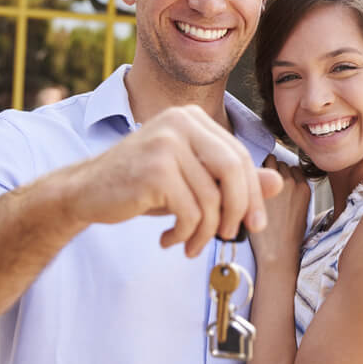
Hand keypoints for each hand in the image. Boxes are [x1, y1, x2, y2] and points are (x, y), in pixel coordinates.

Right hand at [60, 105, 283, 256]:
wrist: (84, 192)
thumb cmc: (142, 186)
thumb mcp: (191, 181)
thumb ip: (232, 180)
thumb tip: (278, 183)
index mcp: (193, 118)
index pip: (239, 156)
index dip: (253, 193)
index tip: (254, 224)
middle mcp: (180, 122)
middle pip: (233, 171)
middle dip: (238, 210)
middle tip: (231, 236)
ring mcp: (166, 142)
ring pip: (212, 198)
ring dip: (206, 232)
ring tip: (191, 245)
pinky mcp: (154, 169)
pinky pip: (191, 212)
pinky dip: (186, 234)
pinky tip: (169, 240)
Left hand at [250, 154, 310, 265]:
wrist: (277, 251)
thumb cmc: (286, 236)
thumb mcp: (301, 212)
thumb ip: (294, 193)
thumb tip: (282, 182)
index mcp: (305, 188)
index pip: (293, 168)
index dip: (282, 174)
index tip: (274, 184)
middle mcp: (294, 182)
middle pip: (281, 162)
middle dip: (271, 169)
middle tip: (261, 184)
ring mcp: (278, 183)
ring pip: (270, 161)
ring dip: (262, 169)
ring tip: (253, 183)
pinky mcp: (263, 186)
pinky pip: (258, 168)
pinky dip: (252, 173)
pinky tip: (248, 185)